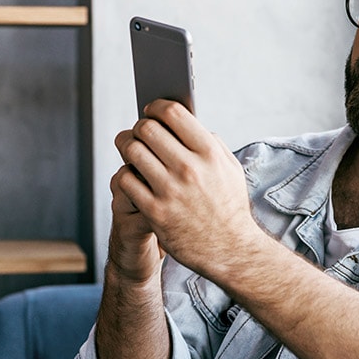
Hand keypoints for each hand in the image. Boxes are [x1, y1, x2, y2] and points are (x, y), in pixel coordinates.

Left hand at [113, 99, 258, 277]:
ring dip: (126, 147)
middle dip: (138, 127)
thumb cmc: (230, 208)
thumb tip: (186, 123)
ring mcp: (170, 190)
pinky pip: (126, 180)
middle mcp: (189, 168)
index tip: (151, 111)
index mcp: (209, 153)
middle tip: (138, 133)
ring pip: (132, 151)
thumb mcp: (230, 170)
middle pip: (147, 128)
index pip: (173, 113)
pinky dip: (126, 175)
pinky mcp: (155, 212)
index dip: (156, 107)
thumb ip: (210, 143)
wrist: (232, 250)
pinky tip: (133, 177)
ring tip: (131, 151)